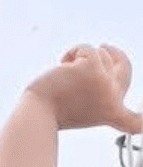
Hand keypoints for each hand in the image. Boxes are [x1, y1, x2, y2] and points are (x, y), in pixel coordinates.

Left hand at [25, 44, 142, 133]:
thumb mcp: (82, 109)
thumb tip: (102, 66)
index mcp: (112, 112)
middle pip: (125, 67)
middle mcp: (114, 97)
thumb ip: (99, 95)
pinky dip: (72, 52)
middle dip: (114, 52)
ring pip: (102, 54)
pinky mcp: (93, 68)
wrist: (36, 114)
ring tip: (65, 72)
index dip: (142, 119)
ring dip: (81, 56)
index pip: (134, 120)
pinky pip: (86, 48)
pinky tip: (61, 64)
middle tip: (103, 46)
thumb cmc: (50, 113)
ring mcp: (105, 82)